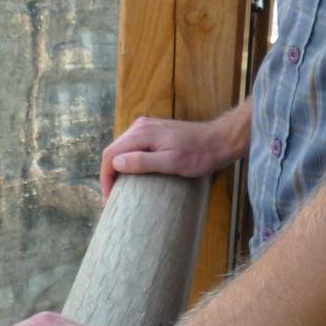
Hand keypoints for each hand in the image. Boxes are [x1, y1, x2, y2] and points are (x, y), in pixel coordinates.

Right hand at [99, 106, 249, 201]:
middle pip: (113, 150)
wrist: (219, 140)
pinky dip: (127, 160)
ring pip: (122, 148)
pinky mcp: (153, 131)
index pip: (110, 154)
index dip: (106, 177)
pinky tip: (131, 173)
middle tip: (112, 198)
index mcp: (141, 133)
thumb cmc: (199, 155)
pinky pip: (132, 146)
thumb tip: (116, 163)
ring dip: (117, 168)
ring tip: (119, 189)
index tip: (109, 199)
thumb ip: (143, 162)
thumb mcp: (172, 162)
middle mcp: (140, 126)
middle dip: (109, 174)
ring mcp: (146, 127)